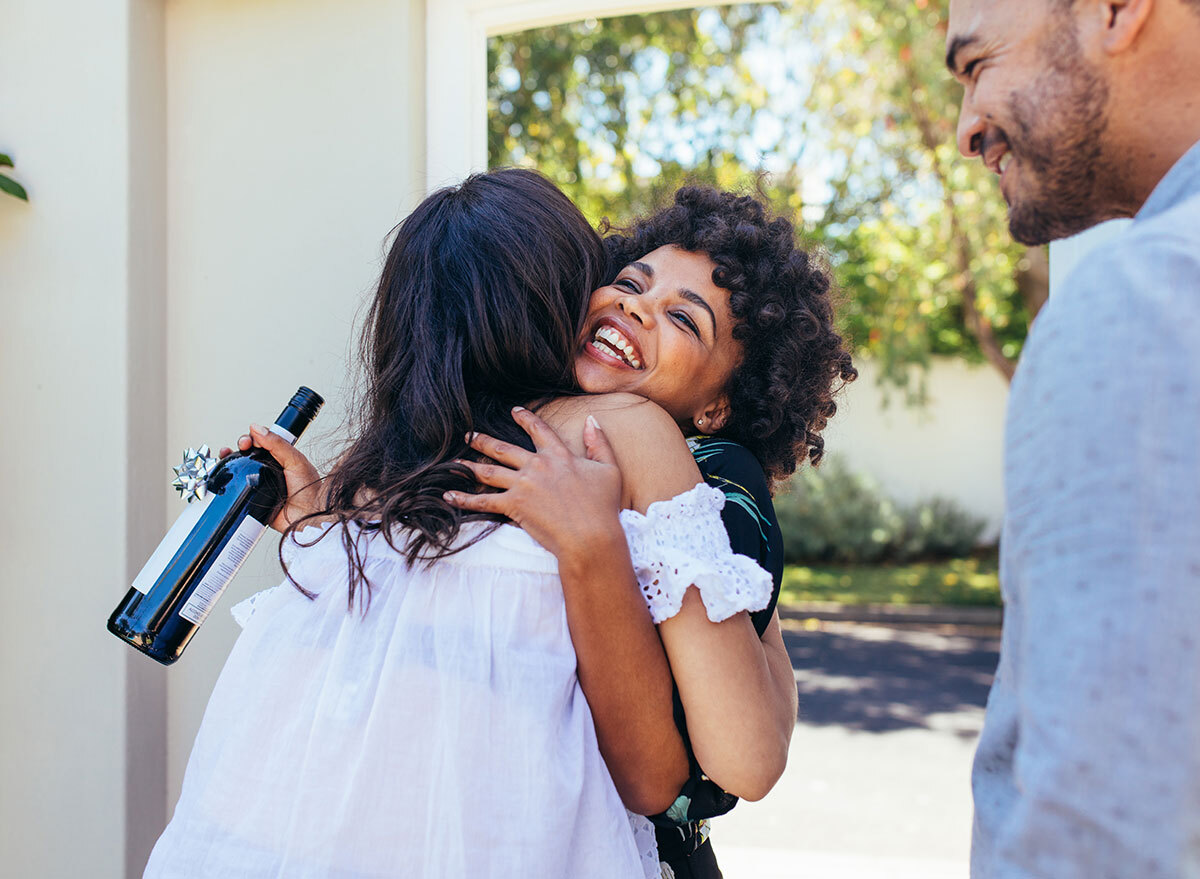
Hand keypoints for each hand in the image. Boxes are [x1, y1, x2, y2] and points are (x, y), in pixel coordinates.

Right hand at [218, 424, 323, 532]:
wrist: (307, 517)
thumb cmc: (309, 491)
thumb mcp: (296, 461)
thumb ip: (278, 444)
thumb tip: (257, 428)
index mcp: (282, 458)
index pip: (264, 442)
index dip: (254, 437)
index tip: (250, 439)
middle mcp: (270, 470)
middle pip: (250, 452)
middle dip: (241, 445)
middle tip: (242, 446)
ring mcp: (261, 484)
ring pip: (241, 467)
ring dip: (230, 458)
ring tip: (226, 454)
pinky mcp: (253, 498)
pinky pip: (237, 487)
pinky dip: (229, 479)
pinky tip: (222, 472)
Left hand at [444, 407, 624, 567]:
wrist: (590, 535)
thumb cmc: (603, 506)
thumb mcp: (609, 469)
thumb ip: (599, 443)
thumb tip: (592, 420)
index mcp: (559, 455)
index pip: (538, 430)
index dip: (525, 418)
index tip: (514, 410)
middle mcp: (537, 465)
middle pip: (504, 448)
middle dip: (484, 441)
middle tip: (469, 435)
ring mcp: (523, 485)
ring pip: (489, 471)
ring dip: (469, 465)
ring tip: (455, 462)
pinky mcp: (513, 505)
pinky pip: (483, 501)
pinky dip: (464, 498)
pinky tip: (448, 495)